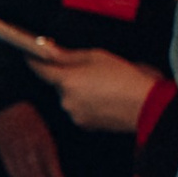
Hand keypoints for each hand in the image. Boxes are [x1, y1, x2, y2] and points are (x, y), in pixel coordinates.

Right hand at [0, 100, 63, 176]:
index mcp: (41, 139)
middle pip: (37, 173)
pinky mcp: (4, 150)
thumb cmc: (28, 114)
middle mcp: (28, 147)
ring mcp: (15, 150)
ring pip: (24, 173)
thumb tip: (52, 165)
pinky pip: (11, 168)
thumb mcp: (43, 127)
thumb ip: (47, 145)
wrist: (5, 104)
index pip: (50, 163)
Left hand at [29, 47, 164, 135]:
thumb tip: (49, 51)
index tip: (30, 53)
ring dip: (79, 90)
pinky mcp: (85, 125)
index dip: (34, 60)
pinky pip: (79, 109)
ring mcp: (74, 114)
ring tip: (103, 84)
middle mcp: (66, 100)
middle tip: (89, 69)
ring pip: (69, 97)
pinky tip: (105, 97)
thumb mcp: (97, 56)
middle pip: (58, 83)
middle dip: (68, 76)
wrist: (147, 105)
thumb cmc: (126, 77)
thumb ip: (68, 55)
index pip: (40, 69)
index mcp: (67, 80)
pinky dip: (87, 102)